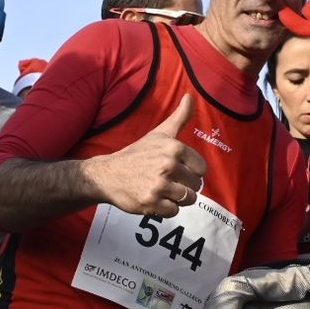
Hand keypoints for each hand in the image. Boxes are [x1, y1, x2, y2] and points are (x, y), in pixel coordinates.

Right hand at [87, 95, 205, 217]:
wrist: (108, 174)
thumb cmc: (138, 154)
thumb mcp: (160, 133)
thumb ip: (179, 117)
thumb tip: (190, 96)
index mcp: (174, 148)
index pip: (201, 169)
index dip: (191, 171)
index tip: (177, 169)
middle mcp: (168, 166)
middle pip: (195, 186)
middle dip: (184, 186)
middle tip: (166, 180)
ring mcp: (159, 186)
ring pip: (187, 199)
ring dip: (176, 198)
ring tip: (162, 190)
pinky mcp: (151, 203)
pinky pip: (174, 211)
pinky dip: (166, 209)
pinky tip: (154, 199)